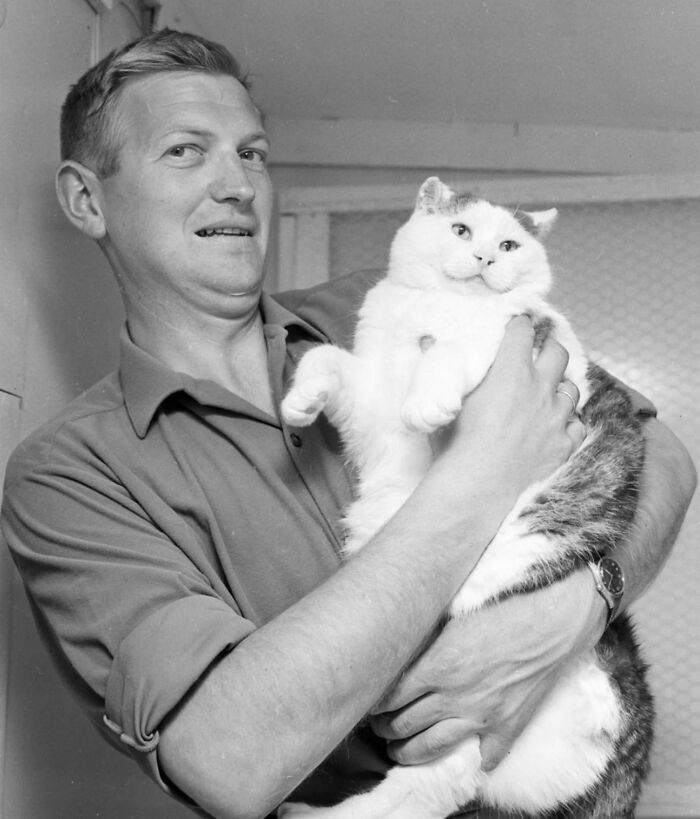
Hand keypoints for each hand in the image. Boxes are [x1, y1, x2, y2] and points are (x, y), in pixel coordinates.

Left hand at [370, 570, 606, 769]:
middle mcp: (453, 695)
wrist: (556, 615)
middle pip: (403, 724)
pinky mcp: (507, 726)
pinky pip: (483, 757)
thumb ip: (427, 640)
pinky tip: (459, 759)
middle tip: (377, 725)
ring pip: (430, 747)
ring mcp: (481, 715)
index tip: (367, 700)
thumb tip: (400, 646)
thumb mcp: (454, 617)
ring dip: (407, 752)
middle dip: (383, 728)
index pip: (388, 696)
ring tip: (397, 750)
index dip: (372, 702)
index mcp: (437, 664)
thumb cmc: (504, 603)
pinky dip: (469, 761)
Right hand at [432, 317, 585, 503]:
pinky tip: (557, 426)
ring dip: (560, 387)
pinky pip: (577, 426)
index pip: (522, 332)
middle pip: (558, 353)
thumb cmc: (457, 441)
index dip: (520, 325)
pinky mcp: (563, 445)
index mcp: (510, 371)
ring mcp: (555, 417)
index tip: (517, 326)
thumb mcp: (447, 398)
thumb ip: (443, 367)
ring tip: (549, 391)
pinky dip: (569, 423)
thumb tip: (428, 339)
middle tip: (541, 351)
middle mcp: (539, 389)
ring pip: (571, 389)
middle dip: (550, 347)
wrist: (478, 483)